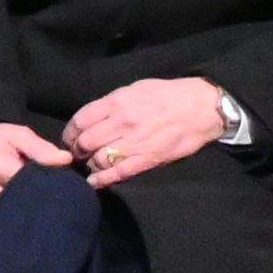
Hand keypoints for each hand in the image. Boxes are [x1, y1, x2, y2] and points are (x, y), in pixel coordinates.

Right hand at [0, 119, 75, 208]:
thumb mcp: (17, 134)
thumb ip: (41, 148)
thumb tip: (66, 160)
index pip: (32, 182)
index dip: (49, 182)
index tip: (58, 179)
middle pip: (24, 200)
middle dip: (39, 195)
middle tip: (48, 186)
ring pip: (15, 210)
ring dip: (27, 202)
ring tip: (34, 191)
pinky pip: (3, 212)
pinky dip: (15, 207)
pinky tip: (19, 197)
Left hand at [67, 77, 236, 186]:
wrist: (202, 107)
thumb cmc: (166, 95)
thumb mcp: (134, 90)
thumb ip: (110, 104)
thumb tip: (89, 119)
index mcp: (116, 103)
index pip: (80, 121)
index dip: (70, 133)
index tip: (70, 138)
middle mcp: (122, 123)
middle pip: (85, 143)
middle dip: (77, 150)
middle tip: (78, 154)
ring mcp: (136, 142)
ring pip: (99, 159)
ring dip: (90, 164)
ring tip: (90, 164)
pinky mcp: (149, 159)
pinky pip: (119, 173)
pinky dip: (102, 180)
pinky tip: (94, 182)